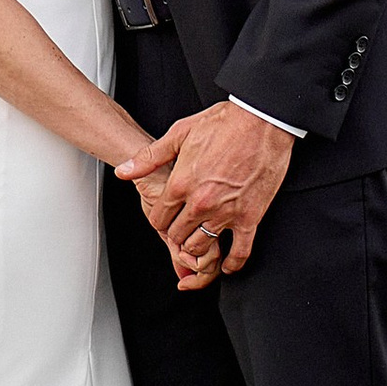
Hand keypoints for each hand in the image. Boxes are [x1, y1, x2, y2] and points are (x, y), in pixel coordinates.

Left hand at [115, 102, 294, 279]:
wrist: (262, 121)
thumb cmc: (225, 123)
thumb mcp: (179, 133)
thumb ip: (149, 158)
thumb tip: (123, 170)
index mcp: (181, 183)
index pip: (159, 219)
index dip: (160, 220)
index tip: (166, 219)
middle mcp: (200, 202)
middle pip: (177, 235)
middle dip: (176, 233)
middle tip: (182, 228)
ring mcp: (225, 213)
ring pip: (201, 246)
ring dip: (197, 246)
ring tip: (199, 239)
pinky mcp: (250, 217)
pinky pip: (240, 252)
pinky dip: (232, 263)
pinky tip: (226, 264)